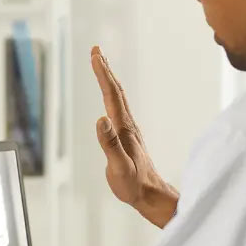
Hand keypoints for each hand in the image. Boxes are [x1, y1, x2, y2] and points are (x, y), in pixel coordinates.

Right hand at [91, 46, 178, 227]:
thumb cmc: (134, 184)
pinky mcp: (127, 137)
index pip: (111, 96)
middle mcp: (128, 125)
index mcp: (124, 129)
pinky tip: (109, 98)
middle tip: (96, 51)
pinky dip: (111, 96)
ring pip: (118, 99)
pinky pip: (118, 109)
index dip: (103, 74)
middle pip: (116, 91)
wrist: (150, 194)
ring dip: (109, 80)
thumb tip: (100, 119)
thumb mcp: (119, 167)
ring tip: (101, 67)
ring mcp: (129, 130)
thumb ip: (110, 144)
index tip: (95, 55)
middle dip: (105, 70)